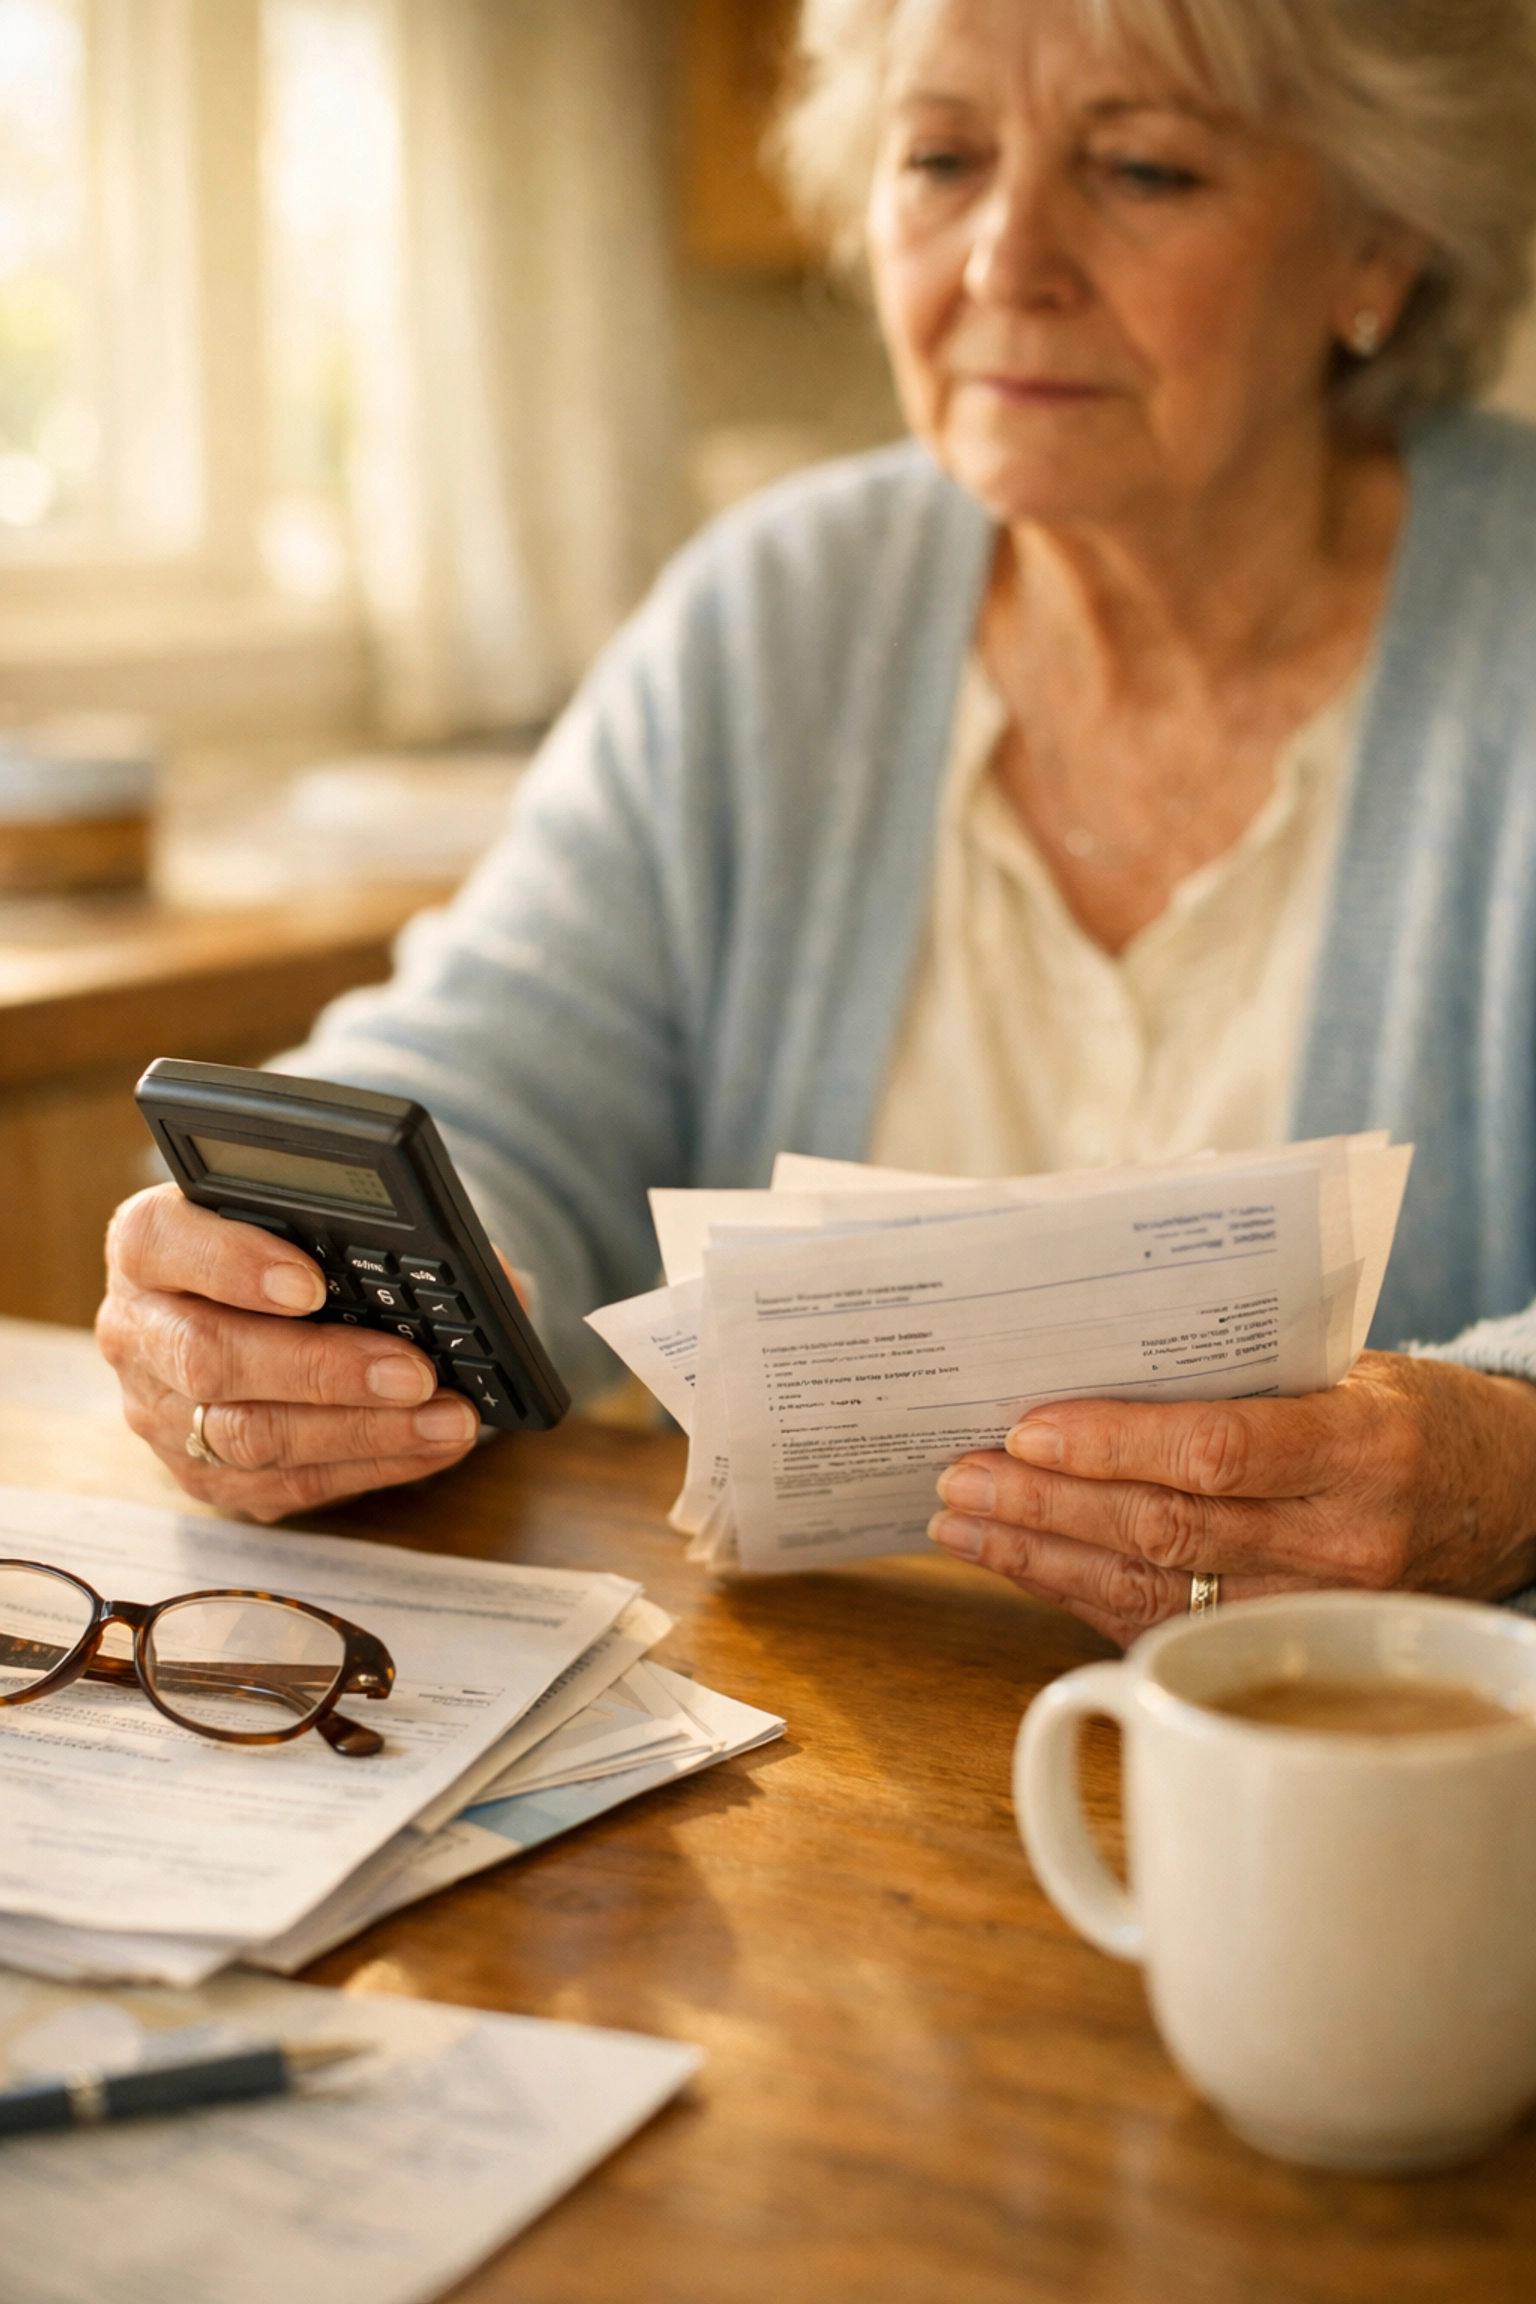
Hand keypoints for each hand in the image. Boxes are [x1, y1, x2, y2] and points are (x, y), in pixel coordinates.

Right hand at [97, 1185, 479, 1521]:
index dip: (232, 1262)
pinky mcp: (199, 1474)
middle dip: (322, 1367)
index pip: (164, 1241)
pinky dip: (368, 1466)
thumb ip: (389, 1234)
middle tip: (414, 1371)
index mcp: (150, 1241)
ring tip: (447, 1418)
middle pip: (209, 1356)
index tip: (311, 1282)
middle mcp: (138, 1327)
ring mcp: (159, 1411)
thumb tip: (499, 1288)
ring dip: (360, 1431)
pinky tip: (431, 1446)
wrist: (254, 1314)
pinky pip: (280, 1484)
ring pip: (246, 1435)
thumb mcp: (322, 1221)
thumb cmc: (297, 1251)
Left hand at [928, 1351, 1535, 1647]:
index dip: (1115, 1444)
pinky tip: (1019, 1564)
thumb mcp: (1354, 1369)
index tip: (1026, 1429)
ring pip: (1152, 1589)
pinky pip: (1165, 1624)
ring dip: (1041, 1557)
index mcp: (1363, 1447)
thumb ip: (1244, 1376)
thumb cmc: (1415, 1415)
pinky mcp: (1286, 1645)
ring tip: (961, 1523)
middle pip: (1168, 1528)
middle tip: (958, 1477)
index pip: (1222, 1450)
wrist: (1511, 1502)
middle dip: (1046, 1506)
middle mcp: (1343, 1541)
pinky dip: (1080, 1594)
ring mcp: (1315, 1609)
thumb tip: (1093, 1365)